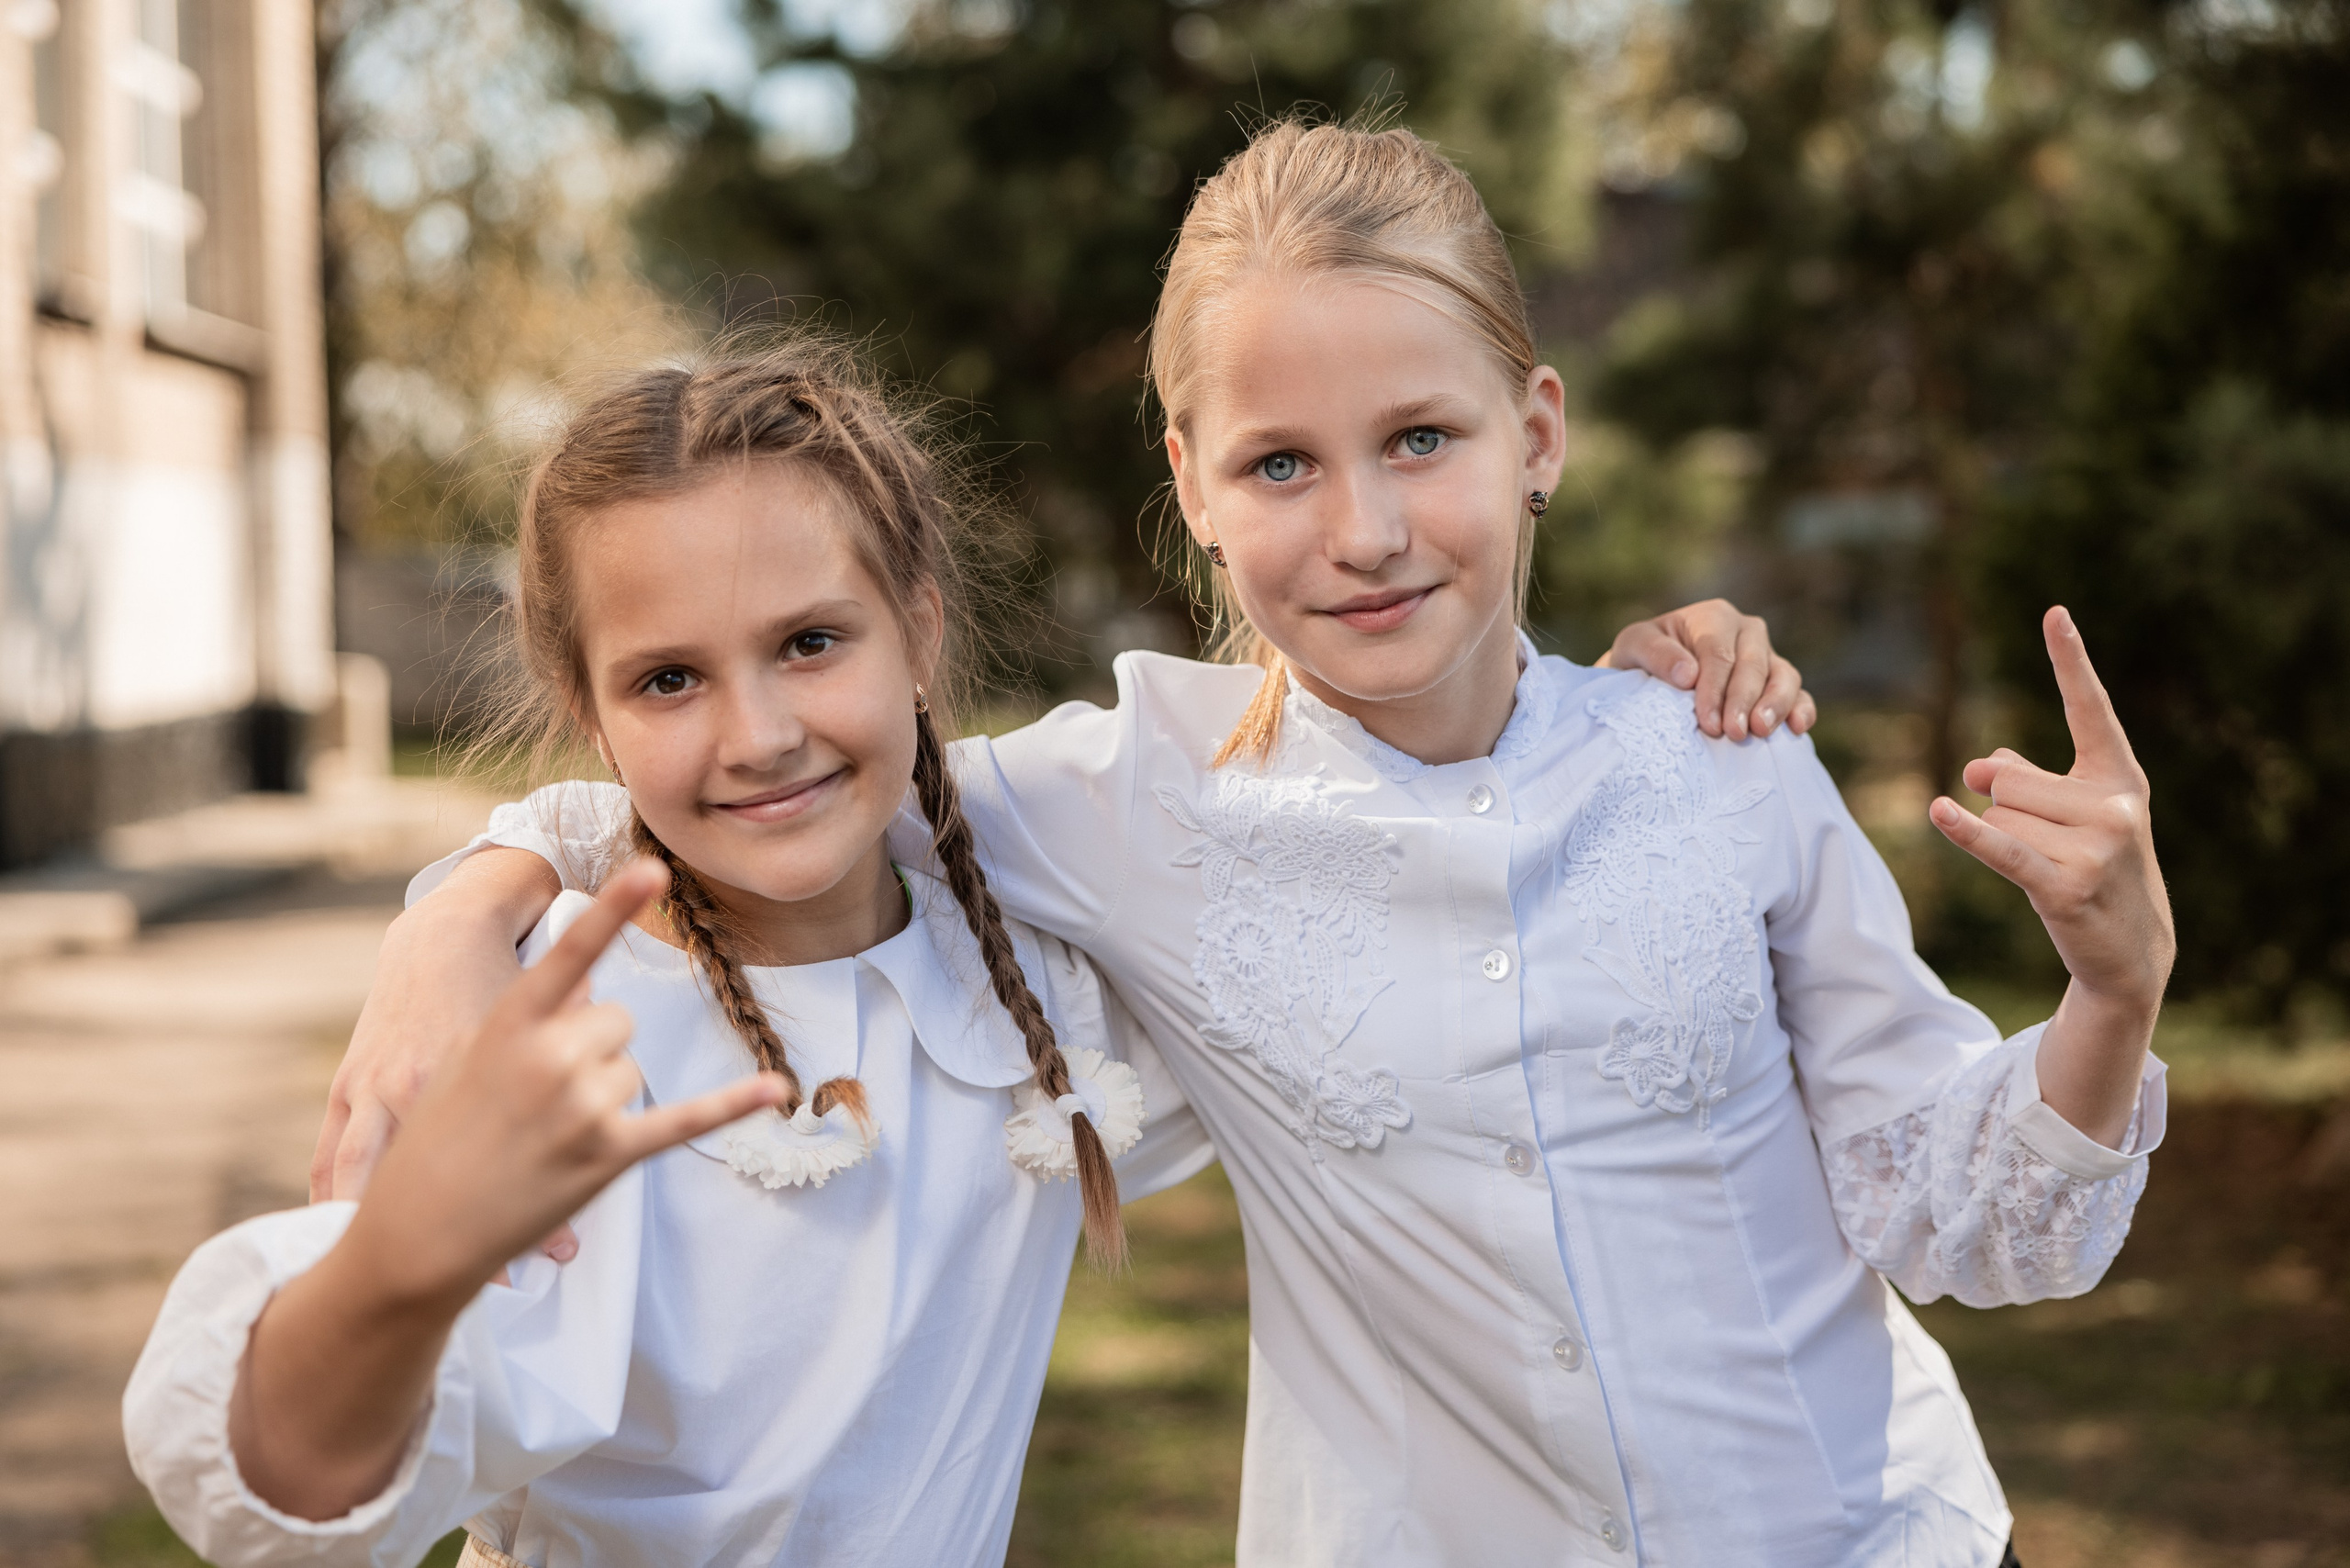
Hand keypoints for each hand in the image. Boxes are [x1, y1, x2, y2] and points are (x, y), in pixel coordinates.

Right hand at [234, 862, 782, 1520]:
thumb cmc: (438, 1139)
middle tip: (536, 1097)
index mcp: (509, 1025)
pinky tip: (775, 1090)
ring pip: (633, 1068)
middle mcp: (550, 1058)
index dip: (612, 908)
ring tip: (547, 1134)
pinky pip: (683, 1119)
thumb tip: (589, 992)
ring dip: (603, 1095)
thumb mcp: (469, 1057)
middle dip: (589, 1048)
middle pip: (616, 1020)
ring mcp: (583, 1107)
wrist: (414, 1232)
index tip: (652, 866)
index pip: (572, 954)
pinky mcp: (609, 1155)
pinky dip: (732, 1104)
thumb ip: (535, 1017)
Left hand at [1601, 598, 1815, 741]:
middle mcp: (1746, 633)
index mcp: (1714, 618)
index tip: (1708, 722)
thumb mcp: (1633, 647)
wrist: (1649, 678)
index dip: (1715, 688)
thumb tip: (1688, 675)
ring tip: (1761, 731)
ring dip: (1776, 704)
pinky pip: (1799, 694)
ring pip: (1784, 676)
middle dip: (1743, 700)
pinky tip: (1798, 728)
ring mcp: (1767, 658)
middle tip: (1734, 733)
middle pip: (1753, 665)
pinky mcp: (1778, 684)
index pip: (1719, 652)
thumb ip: (1655, 654)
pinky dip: (1802, 709)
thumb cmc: (1641, 660)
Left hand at [1929, 607, 2173, 1144]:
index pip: (2089, 709)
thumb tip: (1975, 768)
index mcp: (2120, 776)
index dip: (2069, 660)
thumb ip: (2023, 776)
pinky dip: (1967, 833)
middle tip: (2045, 844)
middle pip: (2008, 780)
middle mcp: (2115, 806)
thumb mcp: (2072, 815)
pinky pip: (2000, 848)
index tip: (2052, 612)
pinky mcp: (2065, 886)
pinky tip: (1939, 811)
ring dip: (2003, 841)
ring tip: (2048, 868)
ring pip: (2000, 816)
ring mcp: (2096, 847)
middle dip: (2005, 808)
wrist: (2131, 950)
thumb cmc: (2094, 866)